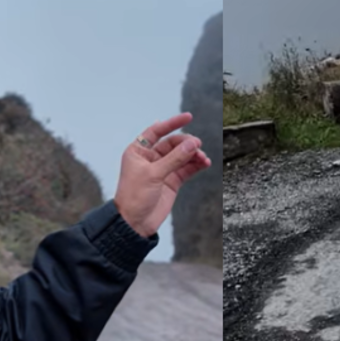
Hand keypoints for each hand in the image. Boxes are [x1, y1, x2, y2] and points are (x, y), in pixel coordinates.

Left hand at [113, 113, 212, 237]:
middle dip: (186, 144)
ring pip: (182, 156)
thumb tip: (192, 144)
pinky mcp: (172, 181)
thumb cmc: (134, 197)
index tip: (188, 117)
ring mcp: (162, 169)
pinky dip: (196, 165)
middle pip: (173, 143)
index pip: (156, 131)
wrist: (134, 223)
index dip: (172, 123)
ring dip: (193, 155)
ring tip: (203, 158)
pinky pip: (187, 168)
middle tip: (197, 146)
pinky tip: (204, 164)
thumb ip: (175, 158)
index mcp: (138, 152)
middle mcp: (150, 158)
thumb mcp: (153, 174)